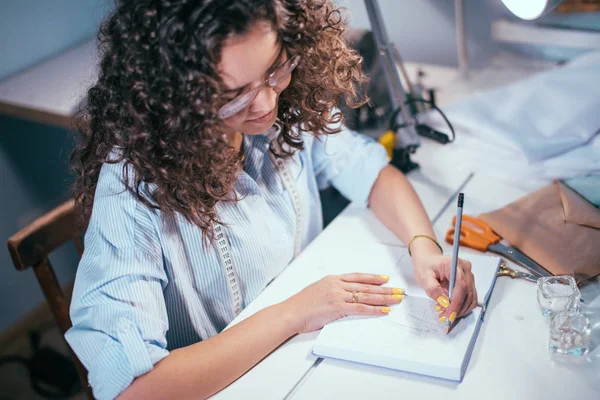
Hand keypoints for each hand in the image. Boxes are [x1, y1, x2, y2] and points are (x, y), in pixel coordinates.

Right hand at [282, 273, 404, 333]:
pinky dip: (374, 309)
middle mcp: (336, 285)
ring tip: (396, 299)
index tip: (385, 278)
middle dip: (384, 289)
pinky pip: (360, 308)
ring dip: (384, 298)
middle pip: (366, 286)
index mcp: (332, 279)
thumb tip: (341, 296)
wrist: (290, 312)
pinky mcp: (337, 307)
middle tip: (398, 290)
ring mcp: (337, 295)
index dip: (373, 278)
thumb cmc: (300, 305)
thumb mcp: (317, 291)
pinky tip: (384, 310)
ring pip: (366, 296)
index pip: (357, 277)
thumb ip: (330, 291)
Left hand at [412, 252, 477, 324]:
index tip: (450, 315)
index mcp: (453, 264)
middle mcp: (465, 269)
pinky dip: (461, 307)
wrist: (428, 260)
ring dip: (460, 310)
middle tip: (444, 317)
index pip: (461, 285)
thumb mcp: (424, 277)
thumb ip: (433, 289)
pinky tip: (450, 309)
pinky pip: (470, 298)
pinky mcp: (469, 283)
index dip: (457, 302)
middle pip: (468, 293)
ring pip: (471, 298)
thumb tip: (445, 303)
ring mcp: (469, 276)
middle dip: (457, 309)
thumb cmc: (425, 266)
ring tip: (445, 313)